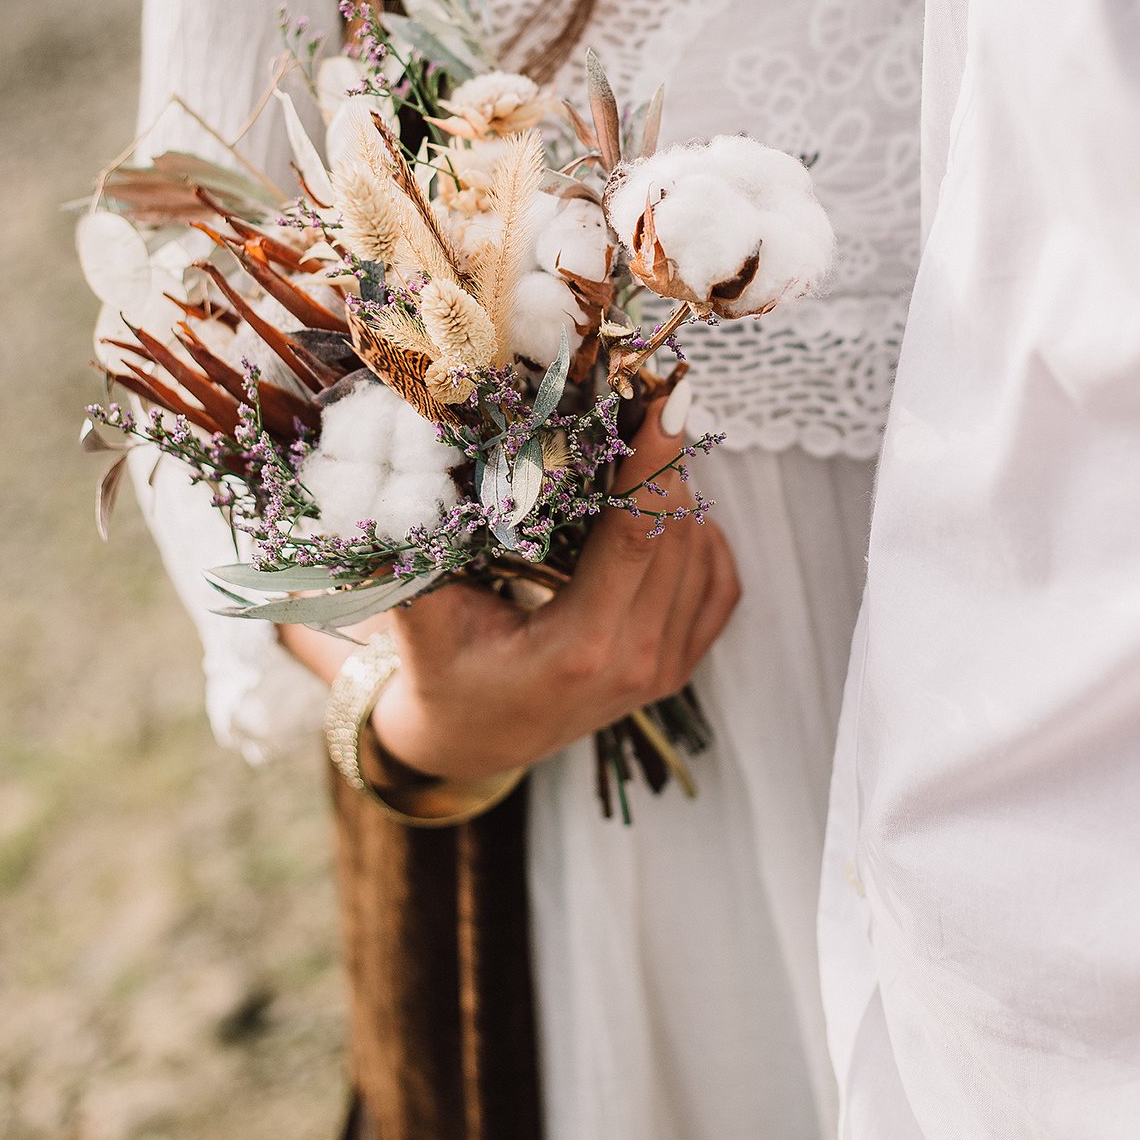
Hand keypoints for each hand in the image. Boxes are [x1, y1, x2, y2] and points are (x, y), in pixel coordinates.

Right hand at [279, 397, 739, 781]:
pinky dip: (700, 535)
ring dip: (680, 494)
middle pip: (678, 533)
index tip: (666, 399)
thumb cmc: (443, 669)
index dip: (654, 461)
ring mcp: (665, 669)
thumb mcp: (421, 612)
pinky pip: (718, 583)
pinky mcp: (680, 666)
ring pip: (702, 551)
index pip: (637, 535)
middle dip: (665, 460)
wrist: (474, 740)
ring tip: (643, 448)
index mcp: (579, 647)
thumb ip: (422, 542)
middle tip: (644, 402)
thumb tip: (424, 448)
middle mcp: (636, 661)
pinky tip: (666, 508)